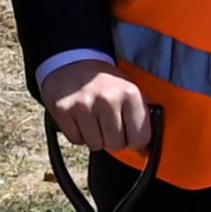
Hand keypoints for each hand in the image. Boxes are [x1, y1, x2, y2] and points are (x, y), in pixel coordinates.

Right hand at [42, 62, 156, 156]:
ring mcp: (84, 106)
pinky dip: (79, 134)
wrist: (73, 61)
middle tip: (109, 125)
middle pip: (116, 144)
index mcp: (130, 94)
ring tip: (94, 120)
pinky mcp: (64, 111)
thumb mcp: (130, 89)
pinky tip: (80, 119)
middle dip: (114, 140)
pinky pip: (76, 140)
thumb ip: (141, 116)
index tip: (130, 136)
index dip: (136, 142)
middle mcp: (108, 100)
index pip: (140, 138)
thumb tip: (146, 149)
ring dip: (95, 138)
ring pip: (96, 145)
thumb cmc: (105, 80)